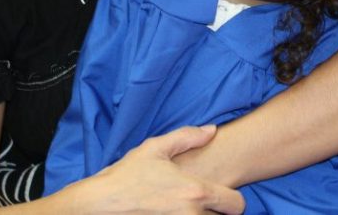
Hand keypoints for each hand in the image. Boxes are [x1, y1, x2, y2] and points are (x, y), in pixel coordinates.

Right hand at [66, 125, 244, 213]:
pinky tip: (171, 213)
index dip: (232, 200)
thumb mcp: (155, 148)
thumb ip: (188, 136)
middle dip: (215, 211)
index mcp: (196, 191)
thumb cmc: (127, 175)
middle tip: (198, 202)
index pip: (237, 205)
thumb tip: (212, 130)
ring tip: (184, 207)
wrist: (100, 204)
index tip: (221, 196)